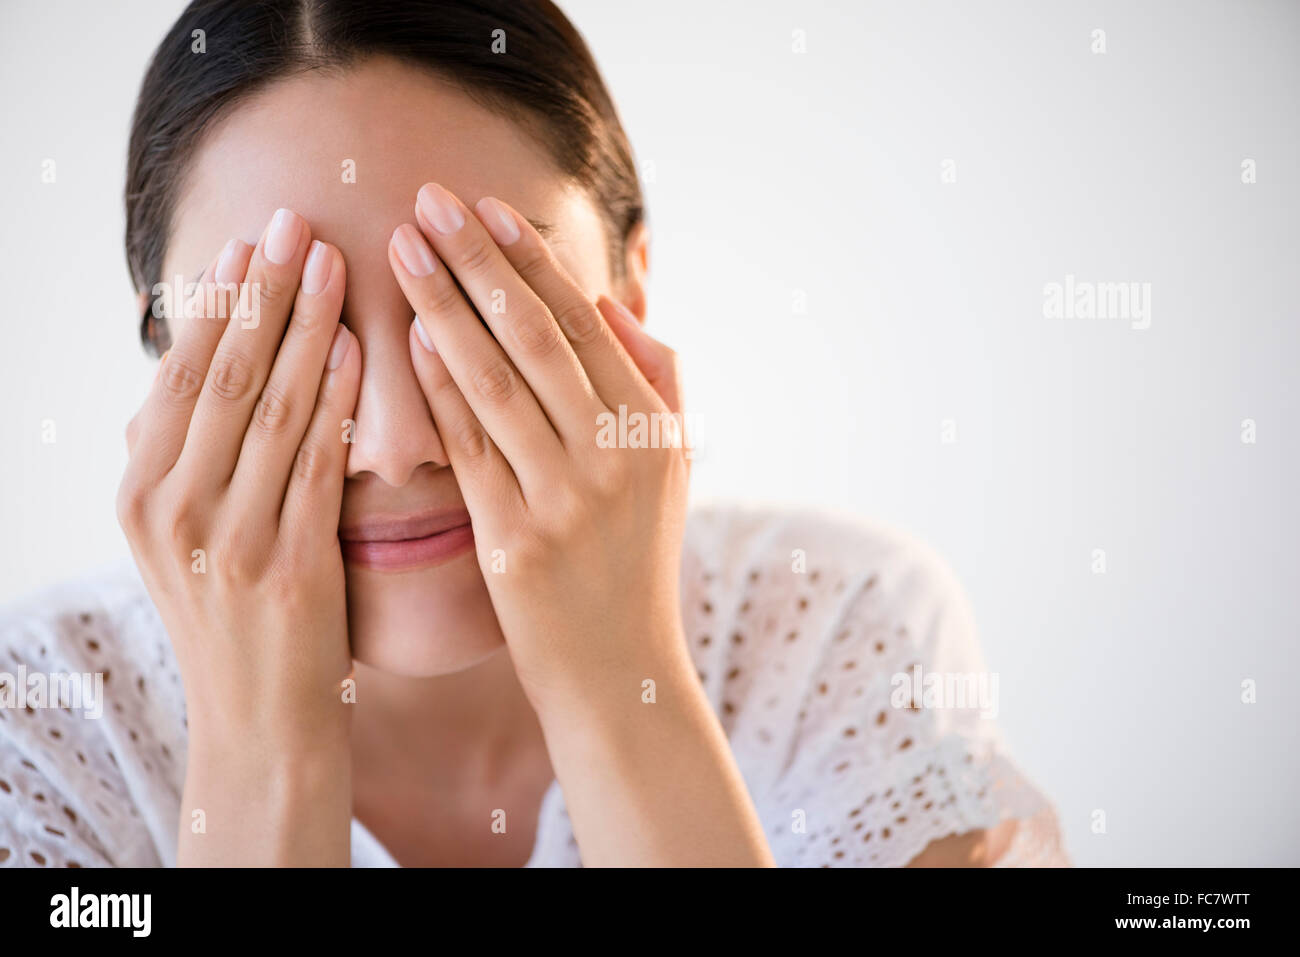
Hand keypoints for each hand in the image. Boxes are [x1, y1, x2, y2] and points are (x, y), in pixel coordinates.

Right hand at [116, 208, 359, 864]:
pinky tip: (355, 351)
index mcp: (139, 494)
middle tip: (296, 220)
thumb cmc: (238, 619)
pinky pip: (312, 465)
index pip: (181, 376)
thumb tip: (207, 367)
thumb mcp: (187, 537)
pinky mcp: (283, 567)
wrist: (260, 724)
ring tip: (333, 262)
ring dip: (303, 328)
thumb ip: (192, 459)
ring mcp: (222, 540)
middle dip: (261, 293)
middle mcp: (168, 510)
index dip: (219, 304)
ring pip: (266, 409)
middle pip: (220, 376)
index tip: (252, 241)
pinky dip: (331, 402)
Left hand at [387, 183, 690, 715]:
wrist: (619, 673)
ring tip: (402, 253)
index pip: (585, 324)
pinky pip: (470, 450)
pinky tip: (407, 342)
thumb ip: (656, 380)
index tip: (487, 209)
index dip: (533, 261)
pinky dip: (439, 391)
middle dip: (479, 262)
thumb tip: (612, 301)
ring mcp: (565, 501)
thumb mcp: (672, 469)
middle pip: (537, 337)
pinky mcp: (515, 543)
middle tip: (428, 203)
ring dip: (444, 308)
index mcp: (651, 430)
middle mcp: (614, 457)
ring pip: (497, 383)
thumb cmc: (636, 563)